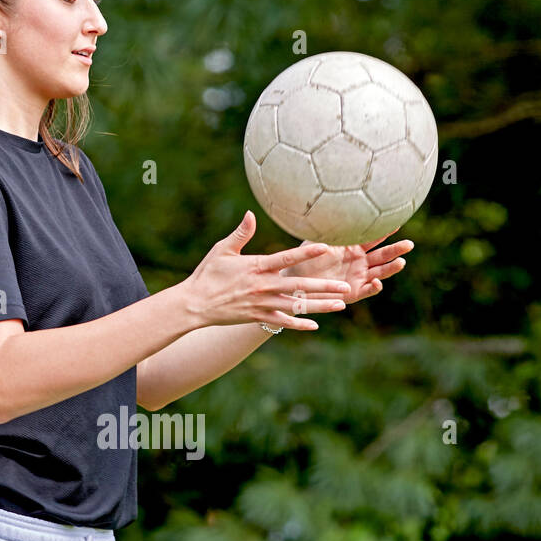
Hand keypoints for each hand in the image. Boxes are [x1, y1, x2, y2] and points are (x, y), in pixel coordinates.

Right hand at [181, 210, 351, 331]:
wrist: (194, 304)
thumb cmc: (207, 274)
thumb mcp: (222, 250)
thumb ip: (241, 233)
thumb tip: (251, 214)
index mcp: (257, 266)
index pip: (287, 258)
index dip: (307, 252)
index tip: (326, 247)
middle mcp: (263, 286)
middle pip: (299, 285)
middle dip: (324, 286)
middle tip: (346, 286)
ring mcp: (262, 303)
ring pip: (296, 306)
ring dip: (319, 306)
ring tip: (340, 305)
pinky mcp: (257, 316)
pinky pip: (282, 322)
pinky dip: (298, 324)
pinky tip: (314, 325)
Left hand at [280, 229, 412, 307]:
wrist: (295, 280)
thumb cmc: (305, 257)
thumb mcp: (319, 239)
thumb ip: (331, 227)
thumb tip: (340, 206)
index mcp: (354, 247)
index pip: (374, 238)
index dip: (385, 231)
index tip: (396, 221)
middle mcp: (359, 262)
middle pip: (383, 255)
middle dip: (396, 250)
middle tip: (409, 245)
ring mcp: (358, 277)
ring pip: (380, 272)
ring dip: (391, 268)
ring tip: (401, 262)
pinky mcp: (353, 293)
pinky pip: (368, 290)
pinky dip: (375, 287)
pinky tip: (378, 281)